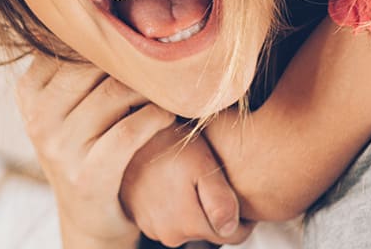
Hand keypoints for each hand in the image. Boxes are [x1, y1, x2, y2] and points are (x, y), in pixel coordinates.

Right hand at [16, 55, 174, 248]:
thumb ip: (76, 64)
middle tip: (160, 57)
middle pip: (92, 65)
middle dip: (130, 60)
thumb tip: (105, 5)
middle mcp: (38, 118)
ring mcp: (59, 148)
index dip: (106, 38)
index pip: (69, 43)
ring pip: (115, 94)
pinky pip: (129, 132)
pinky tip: (167, 114)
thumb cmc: (88, 146)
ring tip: (166, 85)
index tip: (135, 36)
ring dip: (149, 87)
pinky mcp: (87, 175)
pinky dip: (155, 118)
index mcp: (29, 92)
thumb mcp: (68, 105)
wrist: (90, 218)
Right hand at [121, 126, 254, 244]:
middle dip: (216, 212)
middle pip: (210, 232)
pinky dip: (176, 206)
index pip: (233, 235)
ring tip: (190, 178)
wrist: (128, 135)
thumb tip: (231, 228)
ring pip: (190, 227)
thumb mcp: (202, 164)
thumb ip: (221, 200)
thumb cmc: (168, 144)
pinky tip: (173, 182)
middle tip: (210, 179)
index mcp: (188, 224)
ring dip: (195, 209)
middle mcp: (169, 233)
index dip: (242, 216)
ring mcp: (153, 228)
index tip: (236, 193)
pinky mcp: (142, 220)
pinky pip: (171, 220)